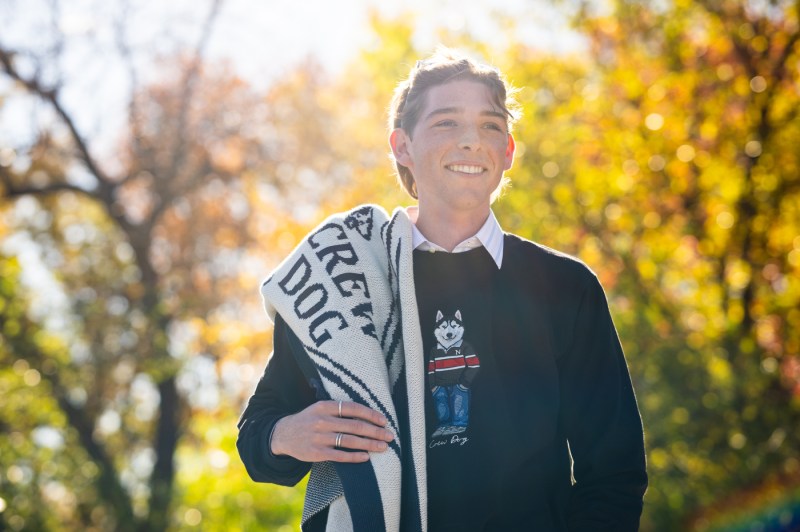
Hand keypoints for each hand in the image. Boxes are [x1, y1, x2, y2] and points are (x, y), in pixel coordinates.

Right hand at [270, 400, 393, 462]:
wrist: (282, 434)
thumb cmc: (309, 420)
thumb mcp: (320, 408)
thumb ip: (340, 410)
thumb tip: (368, 415)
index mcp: (325, 406)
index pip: (353, 408)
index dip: (370, 414)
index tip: (384, 420)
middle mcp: (322, 420)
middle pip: (355, 426)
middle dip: (375, 431)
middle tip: (390, 436)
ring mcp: (319, 437)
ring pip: (349, 441)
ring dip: (369, 444)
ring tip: (383, 447)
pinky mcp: (316, 453)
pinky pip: (339, 455)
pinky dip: (354, 457)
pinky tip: (366, 457)